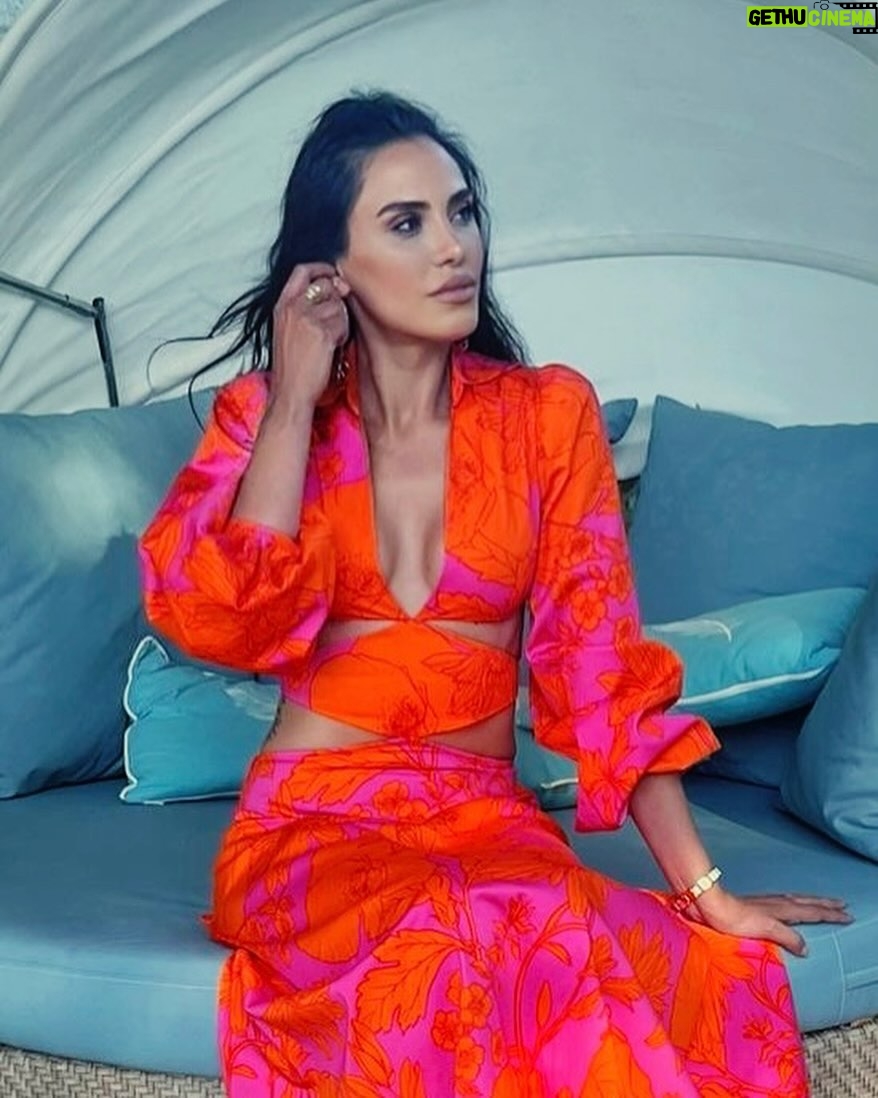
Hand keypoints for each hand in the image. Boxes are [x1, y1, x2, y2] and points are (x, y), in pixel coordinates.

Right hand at [270, 262, 350, 408]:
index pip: (301, 271)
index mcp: (281, 306)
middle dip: (337, 300)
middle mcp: (292, 308)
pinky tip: (332, 348)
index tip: (333, 274)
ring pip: (338, 305)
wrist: (290, 392)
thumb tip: (337, 287)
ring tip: (330, 340)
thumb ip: (305, 308)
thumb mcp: (289, 330)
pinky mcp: (322, 333)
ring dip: (340, 322)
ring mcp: (306, 319)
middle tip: (333, 321)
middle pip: (325, 285)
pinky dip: (342, 335)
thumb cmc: (293, 366)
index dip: (321, 269)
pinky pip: (343, 323)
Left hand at [690, 887, 852, 955]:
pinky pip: (783, 901)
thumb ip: (787, 937)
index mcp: (781, 910)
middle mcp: (776, 904)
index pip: (812, 912)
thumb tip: (805, 947)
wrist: (709, 905)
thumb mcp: (765, 929)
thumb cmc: (733, 918)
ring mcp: (765, 903)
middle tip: (842, 904)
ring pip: (795, 900)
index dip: (830, 914)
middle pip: (807, 903)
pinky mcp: (755, 905)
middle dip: (825, 905)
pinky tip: (788, 904)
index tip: (847, 915)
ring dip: (811, 901)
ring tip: (821, 902)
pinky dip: (794, 902)